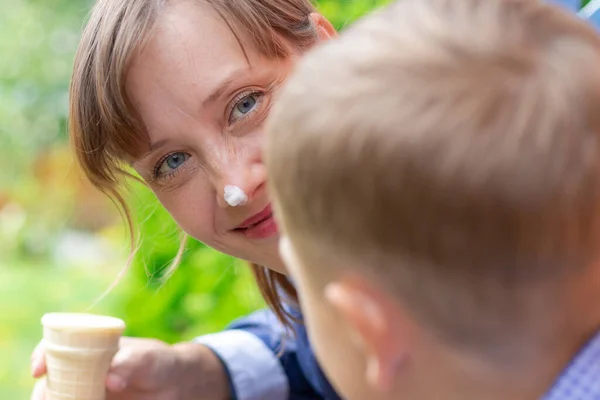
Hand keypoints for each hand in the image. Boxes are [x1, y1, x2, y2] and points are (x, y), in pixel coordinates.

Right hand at [31, 336, 229, 399]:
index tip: (39, 370)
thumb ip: (130, 363)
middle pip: (50, 382)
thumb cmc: (159, 362)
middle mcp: (81, 372)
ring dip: (57, 399)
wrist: (177, 386)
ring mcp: (87, 393)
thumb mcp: (148, 358)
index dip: (42, 356)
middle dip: (44, 392)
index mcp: (88, 349)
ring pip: (62, 397)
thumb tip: (110, 379)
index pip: (55, 347)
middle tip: (50, 398)